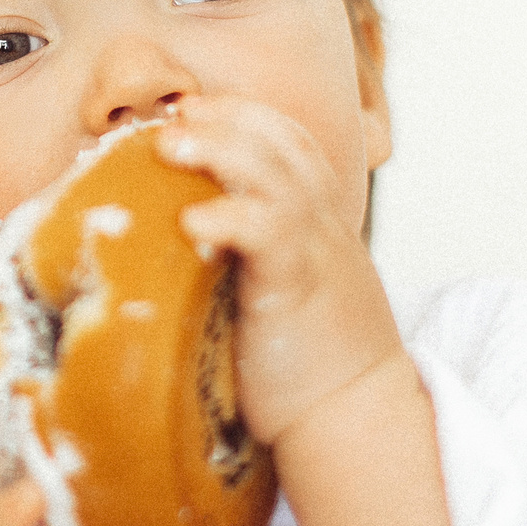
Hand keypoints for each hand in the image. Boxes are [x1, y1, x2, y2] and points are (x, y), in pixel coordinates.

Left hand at [157, 96, 405, 446]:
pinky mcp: (300, 289)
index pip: (292, 145)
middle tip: (178, 112)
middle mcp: (323, 228)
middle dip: (228, 117)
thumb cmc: (307, 366)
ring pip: (277, 176)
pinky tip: (192, 219)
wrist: (356, 418)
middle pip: (283, 145)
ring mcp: (316, 254)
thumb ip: (248, 262)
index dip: (246, 116)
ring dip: (222, 149)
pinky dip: (232, 218)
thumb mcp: (285, 295)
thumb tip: (176, 247)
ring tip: (170, 142)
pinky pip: (271, 236)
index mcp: (319, 225)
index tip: (196, 107)